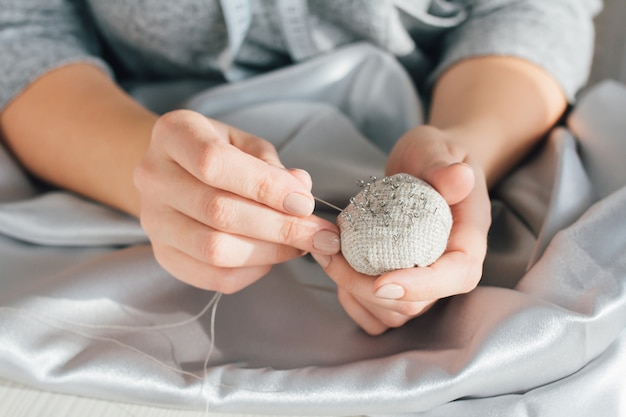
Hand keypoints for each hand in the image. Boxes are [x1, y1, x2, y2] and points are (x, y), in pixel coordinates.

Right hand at [134, 110, 339, 292]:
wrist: (174, 172)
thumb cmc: (216, 152)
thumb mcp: (244, 143)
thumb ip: (271, 165)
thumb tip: (301, 190)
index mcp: (174, 135)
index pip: (214, 163)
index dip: (265, 186)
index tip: (305, 203)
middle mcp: (153, 177)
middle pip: (219, 211)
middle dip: (281, 227)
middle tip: (320, 235)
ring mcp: (153, 221)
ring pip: (215, 249)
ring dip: (270, 252)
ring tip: (302, 245)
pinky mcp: (164, 254)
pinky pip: (213, 276)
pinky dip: (253, 271)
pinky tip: (273, 256)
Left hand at [312, 125, 490, 334]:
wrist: (427, 166)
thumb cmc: (434, 156)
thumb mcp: (435, 149)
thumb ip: (443, 166)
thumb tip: (459, 177)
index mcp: (467, 237)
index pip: (457, 275)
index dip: (422, 286)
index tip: (381, 283)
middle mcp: (449, 267)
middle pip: (417, 303)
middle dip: (367, 288)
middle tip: (330, 254)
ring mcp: (425, 281)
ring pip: (395, 314)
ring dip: (355, 294)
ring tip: (328, 257)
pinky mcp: (403, 285)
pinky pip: (381, 316)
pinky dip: (355, 303)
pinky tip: (338, 273)